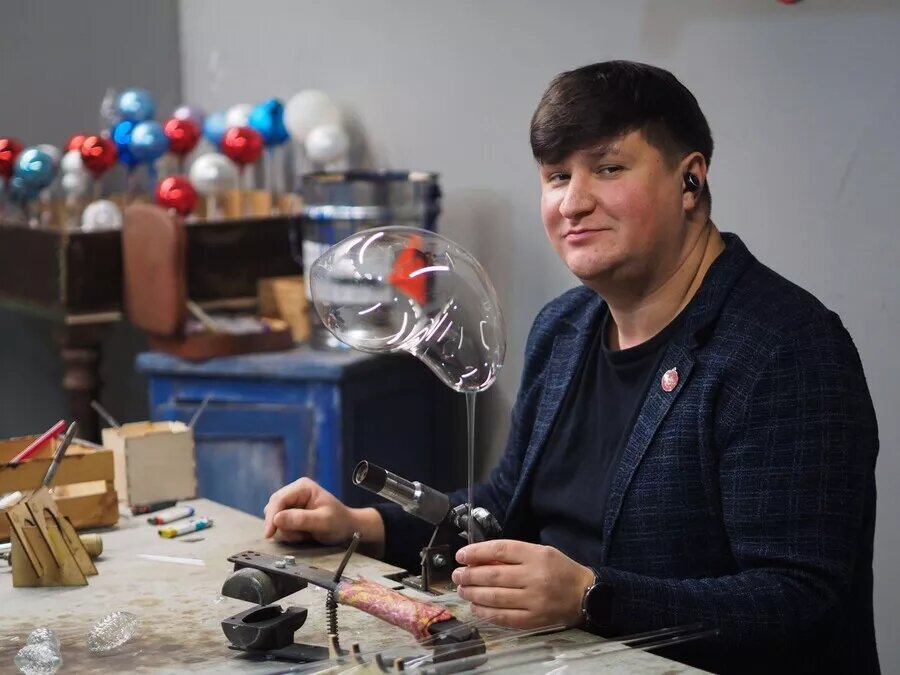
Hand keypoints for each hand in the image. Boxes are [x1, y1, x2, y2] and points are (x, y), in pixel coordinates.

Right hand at [263, 477, 362, 544]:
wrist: (347, 528)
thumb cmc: (339, 522)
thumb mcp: (323, 522)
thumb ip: (301, 519)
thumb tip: (277, 518)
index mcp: (302, 487)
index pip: (279, 499)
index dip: (271, 517)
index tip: (269, 534)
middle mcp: (294, 491)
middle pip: (273, 508)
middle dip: (282, 525)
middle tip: (298, 536)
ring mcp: (291, 502)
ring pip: (275, 518)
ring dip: (287, 530)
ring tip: (304, 534)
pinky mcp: (290, 513)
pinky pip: (280, 525)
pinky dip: (289, 533)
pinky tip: (302, 534)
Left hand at [451, 539, 594, 629]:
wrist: (585, 595)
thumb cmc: (560, 570)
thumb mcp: (540, 552)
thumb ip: (514, 555)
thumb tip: (480, 559)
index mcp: (536, 555)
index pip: (500, 550)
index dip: (477, 552)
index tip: (461, 555)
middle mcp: (535, 577)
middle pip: (494, 575)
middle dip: (470, 575)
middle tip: (457, 575)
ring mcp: (534, 601)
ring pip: (495, 597)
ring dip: (473, 594)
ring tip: (462, 590)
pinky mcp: (533, 620)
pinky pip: (504, 617)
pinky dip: (486, 613)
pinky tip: (476, 607)